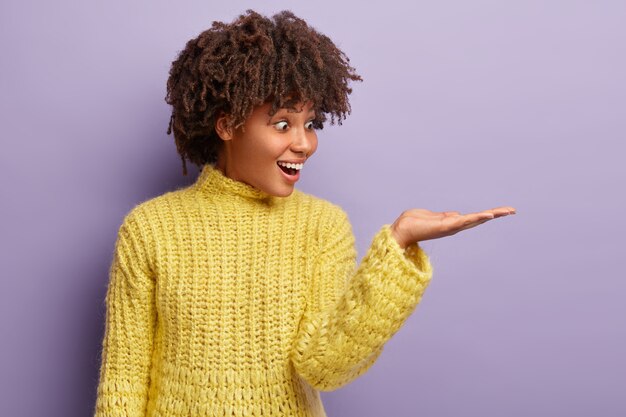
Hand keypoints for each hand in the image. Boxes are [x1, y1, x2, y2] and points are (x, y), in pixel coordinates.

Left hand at [390, 206, 516, 248]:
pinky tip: (487, 215)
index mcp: (452, 223)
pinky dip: (477, 218)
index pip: (474, 218)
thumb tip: (456, 215)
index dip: (488, 214)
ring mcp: (451, 227)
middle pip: (479, 219)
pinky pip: (464, 221)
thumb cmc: (413, 222)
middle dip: (496, 214)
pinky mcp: (446, 226)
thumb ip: (446, 216)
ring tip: (505, 211)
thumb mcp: (433, 216)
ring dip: (490, 215)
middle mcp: (454, 226)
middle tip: (513, 210)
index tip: (503, 211)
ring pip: (475, 220)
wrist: (402, 230)